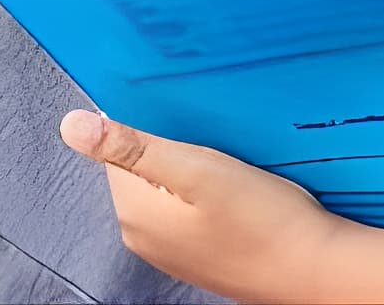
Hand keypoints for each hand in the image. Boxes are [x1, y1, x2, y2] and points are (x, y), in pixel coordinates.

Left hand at [60, 110, 348, 303]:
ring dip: (189, 162)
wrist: (312, 268)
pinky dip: (202, 186)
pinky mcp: (193, 250)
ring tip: (225, 156)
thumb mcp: (197, 169)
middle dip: (170, 141)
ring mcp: (168, 247)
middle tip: (211, 135)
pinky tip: (232, 182)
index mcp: (134, 213)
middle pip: (139, 165)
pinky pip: (183, 204)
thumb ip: (133, 147)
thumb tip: (71, 125)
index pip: (115, 147)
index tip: (184, 113)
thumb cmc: (262, 219)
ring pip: (164, 182)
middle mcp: (141, 235)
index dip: (149, 121)